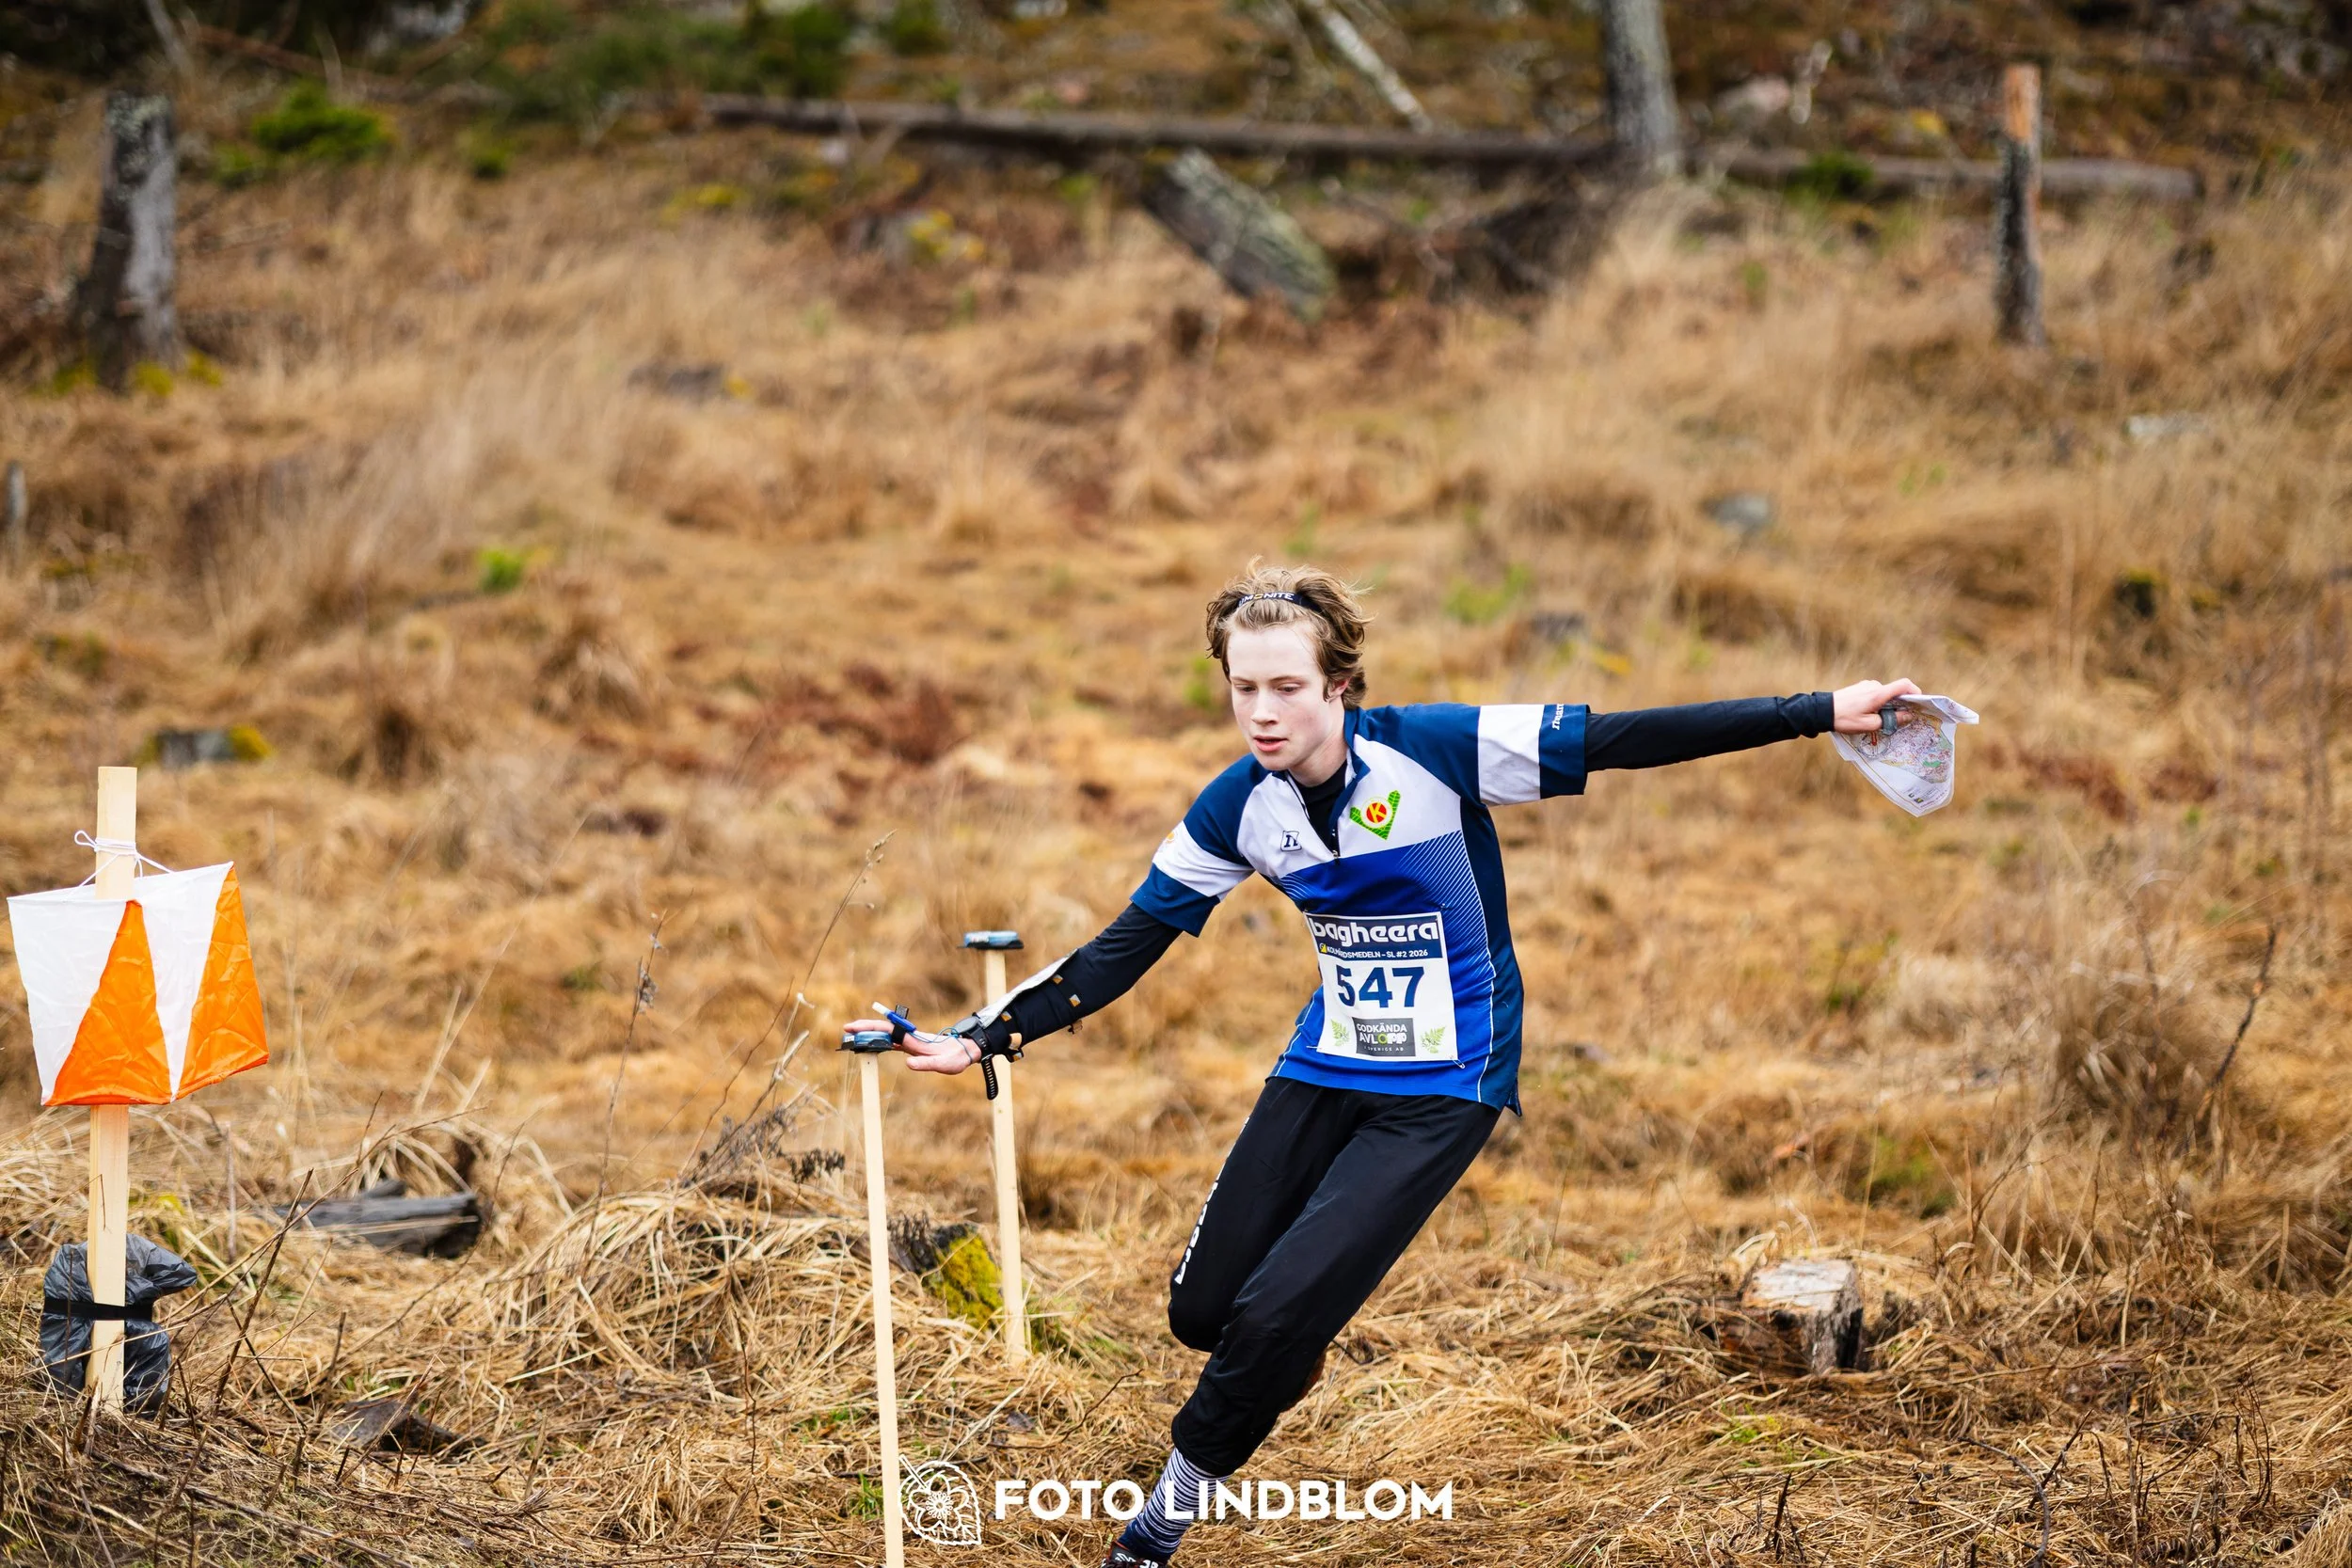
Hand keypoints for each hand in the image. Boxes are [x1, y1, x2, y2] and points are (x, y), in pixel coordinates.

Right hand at [845, 1016, 979, 1074]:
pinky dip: (878, 1041)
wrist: (964, 1051)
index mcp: (913, 1039)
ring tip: (853, 1037)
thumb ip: (927, 1064)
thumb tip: (908, 1064)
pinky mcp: (911, 1046)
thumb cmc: (955, 1058)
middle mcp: (909, 1037)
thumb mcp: (943, 1064)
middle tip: (846, 1030)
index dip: (869, 1028)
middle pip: (882, 1029)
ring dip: (869, 1034)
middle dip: (864, 1028)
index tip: (854, 1027)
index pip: (887, 1030)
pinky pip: (891, 1041)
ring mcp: (909, 1041)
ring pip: (885, 1034)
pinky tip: (871, 1045)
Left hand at [1830, 678, 1923, 732]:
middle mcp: (1874, 685)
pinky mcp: (1859, 688)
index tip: (1919, 703)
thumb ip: (1890, 720)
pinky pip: (1875, 694)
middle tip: (1898, 720)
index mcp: (1878, 693)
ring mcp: (1866, 685)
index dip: (1916, 692)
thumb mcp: (1869, 725)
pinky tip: (1868, 715)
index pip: (1904, 685)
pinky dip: (1878, 703)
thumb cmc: (1845, 719)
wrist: (1821, 711)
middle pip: (1895, 693)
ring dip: (1886, 706)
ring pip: (1884, 695)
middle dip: (1899, 706)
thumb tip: (1908, 716)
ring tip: (1878, 720)